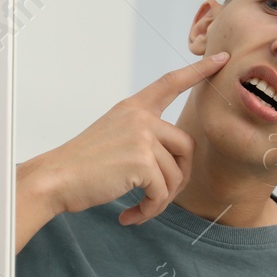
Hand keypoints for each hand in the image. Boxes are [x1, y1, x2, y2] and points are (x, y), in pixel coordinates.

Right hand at [18, 52, 227, 236]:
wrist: (55, 179)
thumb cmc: (81, 166)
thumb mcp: (113, 137)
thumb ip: (143, 137)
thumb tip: (176, 162)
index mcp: (133, 108)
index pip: (170, 82)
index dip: (198, 71)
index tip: (222, 59)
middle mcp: (140, 117)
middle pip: (186, 147)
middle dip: (179, 178)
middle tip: (158, 199)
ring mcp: (142, 137)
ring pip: (175, 175)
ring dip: (160, 200)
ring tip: (140, 210)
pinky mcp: (142, 161)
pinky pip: (162, 193)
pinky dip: (150, 211)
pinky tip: (131, 216)